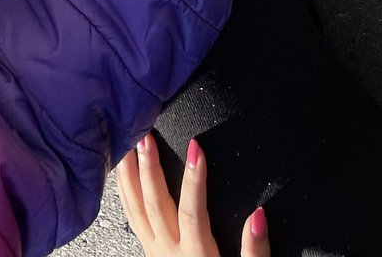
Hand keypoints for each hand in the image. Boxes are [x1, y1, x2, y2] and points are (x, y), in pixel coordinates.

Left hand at [117, 133, 268, 256]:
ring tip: (127, 147)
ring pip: (136, 211)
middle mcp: (170, 252)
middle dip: (150, 169)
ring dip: (130, 178)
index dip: (194, 181)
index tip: (196, 148)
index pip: (192, 213)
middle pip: (155, 207)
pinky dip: (125, 195)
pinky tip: (123, 177)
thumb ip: (254, 252)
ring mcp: (155, 252)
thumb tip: (258, 216)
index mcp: (197, 256)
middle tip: (146, 137)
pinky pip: (132, 219)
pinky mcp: (150, 252)